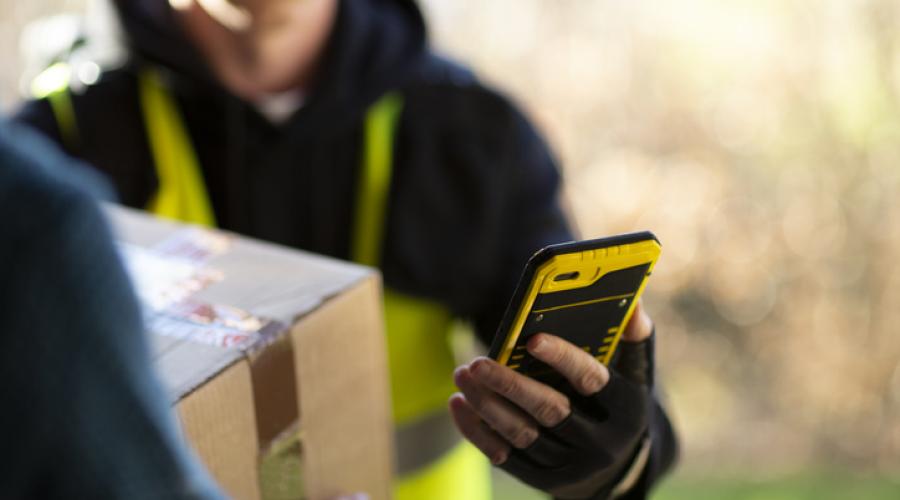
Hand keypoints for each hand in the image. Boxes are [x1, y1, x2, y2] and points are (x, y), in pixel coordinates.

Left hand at [449, 301, 654, 498]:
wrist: (619, 469)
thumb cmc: (618, 404)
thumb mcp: (637, 374)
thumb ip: (634, 338)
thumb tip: (631, 302)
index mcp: (625, 408)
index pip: (592, 380)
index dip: (563, 358)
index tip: (533, 338)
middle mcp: (601, 442)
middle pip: (551, 410)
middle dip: (510, 384)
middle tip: (478, 362)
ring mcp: (571, 466)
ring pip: (522, 434)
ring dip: (487, 405)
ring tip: (463, 375)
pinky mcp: (545, 480)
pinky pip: (505, 456)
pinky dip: (478, 431)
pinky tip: (459, 404)